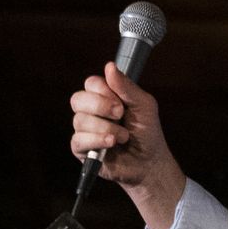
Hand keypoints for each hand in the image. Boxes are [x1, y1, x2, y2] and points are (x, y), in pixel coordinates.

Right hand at [69, 62, 186, 228]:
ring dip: (106, 128)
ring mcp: (84, 130)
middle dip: (101, 106)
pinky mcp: (81, 149)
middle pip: (78, 99)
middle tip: (120, 115)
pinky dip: (97, 140)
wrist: (150, 162)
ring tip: (123, 137)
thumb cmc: (147, 132)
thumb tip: (109, 66)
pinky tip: (111, 144)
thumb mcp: (144, 105)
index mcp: (104, 97)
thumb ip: (126, 86)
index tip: (122, 103)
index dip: (104, 91)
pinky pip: (78, 139)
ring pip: (80, 120)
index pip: (91, 84)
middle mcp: (91, 111)